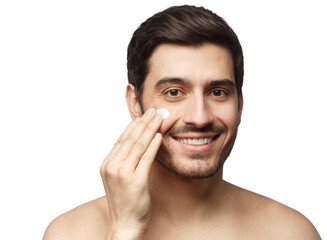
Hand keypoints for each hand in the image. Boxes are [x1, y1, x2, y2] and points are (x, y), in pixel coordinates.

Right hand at [100, 108, 162, 238]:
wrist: (124, 225)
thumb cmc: (125, 202)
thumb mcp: (119, 178)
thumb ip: (124, 162)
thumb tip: (135, 145)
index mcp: (107, 164)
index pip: (121, 139)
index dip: (133, 125)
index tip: (142, 114)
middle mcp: (112, 166)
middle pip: (130, 138)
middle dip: (143, 122)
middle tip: (153, 110)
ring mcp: (122, 173)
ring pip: (138, 145)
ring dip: (150, 128)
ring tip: (159, 117)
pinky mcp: (135, 181)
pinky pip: (146, 158)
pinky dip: (153, 145)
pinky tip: (159, 135)